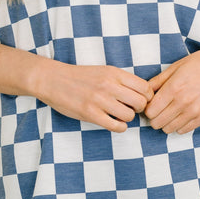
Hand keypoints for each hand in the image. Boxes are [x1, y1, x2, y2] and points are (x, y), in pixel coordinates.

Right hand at [36, 60, 153, 132]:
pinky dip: (120, 127)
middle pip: (141, 103)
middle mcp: (109, 85)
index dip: (147, 97)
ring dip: (127, 118)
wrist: (52, 80)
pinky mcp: (90, 114)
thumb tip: (142, 95)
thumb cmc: (79, 77)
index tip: (140, 100)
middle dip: (139, 109)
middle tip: (131, 109)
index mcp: (114, 73)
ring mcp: (100, 100)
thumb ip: (121, 81)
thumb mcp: (103, 71)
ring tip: (119, 115)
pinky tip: (114, 123)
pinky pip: (116, 126)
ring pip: (129, 116)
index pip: (145, 87)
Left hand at [144, 43, 199, 134]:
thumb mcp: (176, 66)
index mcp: (174, 88)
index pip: (150, 111)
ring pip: (168, 129)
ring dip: (165, 122)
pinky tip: (179, 114)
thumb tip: (144, 91)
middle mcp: (183, 102)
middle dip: (153, 117)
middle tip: (157, 109)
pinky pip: (183, 130)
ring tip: (168, 112)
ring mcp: (195, 111)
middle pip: (157, 122)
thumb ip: (158, 80)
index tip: (150, 103)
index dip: (147, 108)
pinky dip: (177, 125)